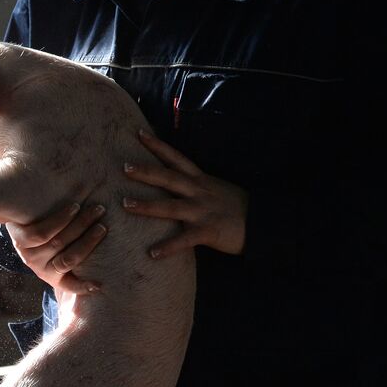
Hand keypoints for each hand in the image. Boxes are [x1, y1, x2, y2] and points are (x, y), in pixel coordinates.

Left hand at [6, 202, 106, 293]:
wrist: (12, 210)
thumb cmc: (48, 228)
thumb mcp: (62, 243)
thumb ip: (78, 246)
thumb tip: (105, 248)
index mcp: (53, 275)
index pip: (71, 285)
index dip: (85, 287)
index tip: (100, 284)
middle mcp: (41, 268)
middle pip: (70, 259)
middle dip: (90, 241)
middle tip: (104, 225)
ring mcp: (29, 254)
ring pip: (58, 243)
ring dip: (81, 225)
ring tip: (96, 210)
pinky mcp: (19, 239)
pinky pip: (41, 233)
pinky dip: (60, 220)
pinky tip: (73, 208)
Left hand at [122, 129, 247, 257]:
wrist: (263, 222)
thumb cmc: (236, 206)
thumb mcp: (215, 188)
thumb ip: (194, 185)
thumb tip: (174, 181)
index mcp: (200, 180)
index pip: (175, 158)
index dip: (157, 145)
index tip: (138, 133)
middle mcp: (198, 191)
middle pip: (168, 178)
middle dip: (146, 172)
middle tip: (124, 166)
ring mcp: (202, 211)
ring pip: (171, 206)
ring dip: (147, 206)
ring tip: (125, 204)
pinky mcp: (208, 231)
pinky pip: (185, 239)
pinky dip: (168, 246)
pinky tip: (151, 253)